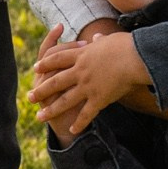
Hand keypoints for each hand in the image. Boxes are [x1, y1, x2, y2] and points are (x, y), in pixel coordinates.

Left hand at [30, 23, 152, 141]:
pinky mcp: (99, 98)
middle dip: (41, 90)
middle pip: (55, 81)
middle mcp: (80, 71)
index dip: (46, 63)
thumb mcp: (110, 40)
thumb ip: (100, 42)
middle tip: (30, 97)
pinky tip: (73, 130)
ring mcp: (88, 86)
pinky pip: (86, 114)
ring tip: (41, 117)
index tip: (36, 67)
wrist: (137, 57)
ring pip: (65, 100)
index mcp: (82, 55)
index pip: (58, 58)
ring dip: (52, 110)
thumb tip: (96, 37)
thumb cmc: (127, 45)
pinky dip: (80, 123)